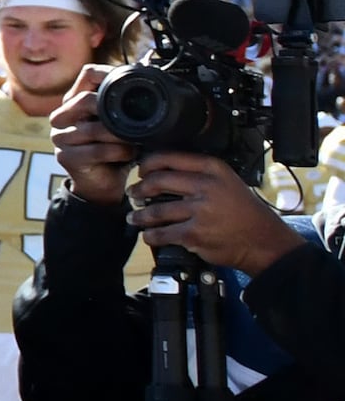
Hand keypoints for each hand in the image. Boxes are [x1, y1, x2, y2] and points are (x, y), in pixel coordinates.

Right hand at [51, 68, 132, 207]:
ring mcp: (60, 138)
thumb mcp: (116, 123)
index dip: (110, 74)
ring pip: (95, 128)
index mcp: (73, 101)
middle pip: (86, 100)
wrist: (99, 184)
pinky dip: (120, 152)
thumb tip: (149, 81)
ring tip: (135, 141)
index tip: (132, 83)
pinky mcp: (66, 158)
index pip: (88, 75)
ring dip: (121, 136)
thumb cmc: (112, 149)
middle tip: (134, 121)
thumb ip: (120, 105)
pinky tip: (129, 154)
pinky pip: (98, 150)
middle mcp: (61, 117)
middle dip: (113, 110)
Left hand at [130, 150, 302, 274]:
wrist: (266, 242)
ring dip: (140, 215)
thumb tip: (165, 173)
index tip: (141, 171)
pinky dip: (151, 236)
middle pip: (157, 181)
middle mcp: (206, 186)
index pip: (170, 158)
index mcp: (214, 169)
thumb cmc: (247, 213)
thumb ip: (201, 176)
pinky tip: (149, 235)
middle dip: (140, 189)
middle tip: (134, 194)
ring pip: (156, 210)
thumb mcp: (229, 183)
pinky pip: (162, 234)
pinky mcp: (194, 234)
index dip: (149, 164)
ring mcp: (200, 211)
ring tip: (135, 217)